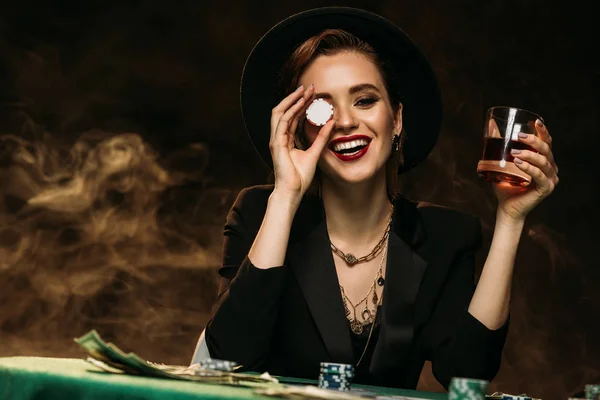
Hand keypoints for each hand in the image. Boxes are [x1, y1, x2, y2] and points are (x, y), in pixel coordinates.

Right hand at [270, 84, 333, 200]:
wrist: (293, 191)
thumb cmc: (300, 177)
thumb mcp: (315, 152)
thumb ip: (322, 138)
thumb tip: (331, 123)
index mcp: (286, 140)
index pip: (292, 117)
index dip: (302, 104)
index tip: (313, 95)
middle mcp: (279, 137)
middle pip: (285, 111)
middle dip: (296, 97)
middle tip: (309, 87)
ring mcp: (276, 139)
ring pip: (280, 112)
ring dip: (293, 99)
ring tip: (305, 90)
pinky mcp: (276, 143)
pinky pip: (283, 121)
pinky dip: (292, 110)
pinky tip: (302, 103)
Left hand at [494, 119, 558, 220]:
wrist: (507, 208)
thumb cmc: (506, 186)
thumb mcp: (501, 162)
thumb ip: (498, 145)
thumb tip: (491, 126)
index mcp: (543, 161)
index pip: (547, 143)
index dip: (543, 132)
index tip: (536, 123)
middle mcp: (550, 169)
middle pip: (547, 149)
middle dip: (534, 140)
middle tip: (519, 137)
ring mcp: (550, 179)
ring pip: (543, 161)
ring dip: (529, 154)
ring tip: (514, 153)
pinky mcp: (545, 189)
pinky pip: (539, 175)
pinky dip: (529, 168)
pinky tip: (518, 163)